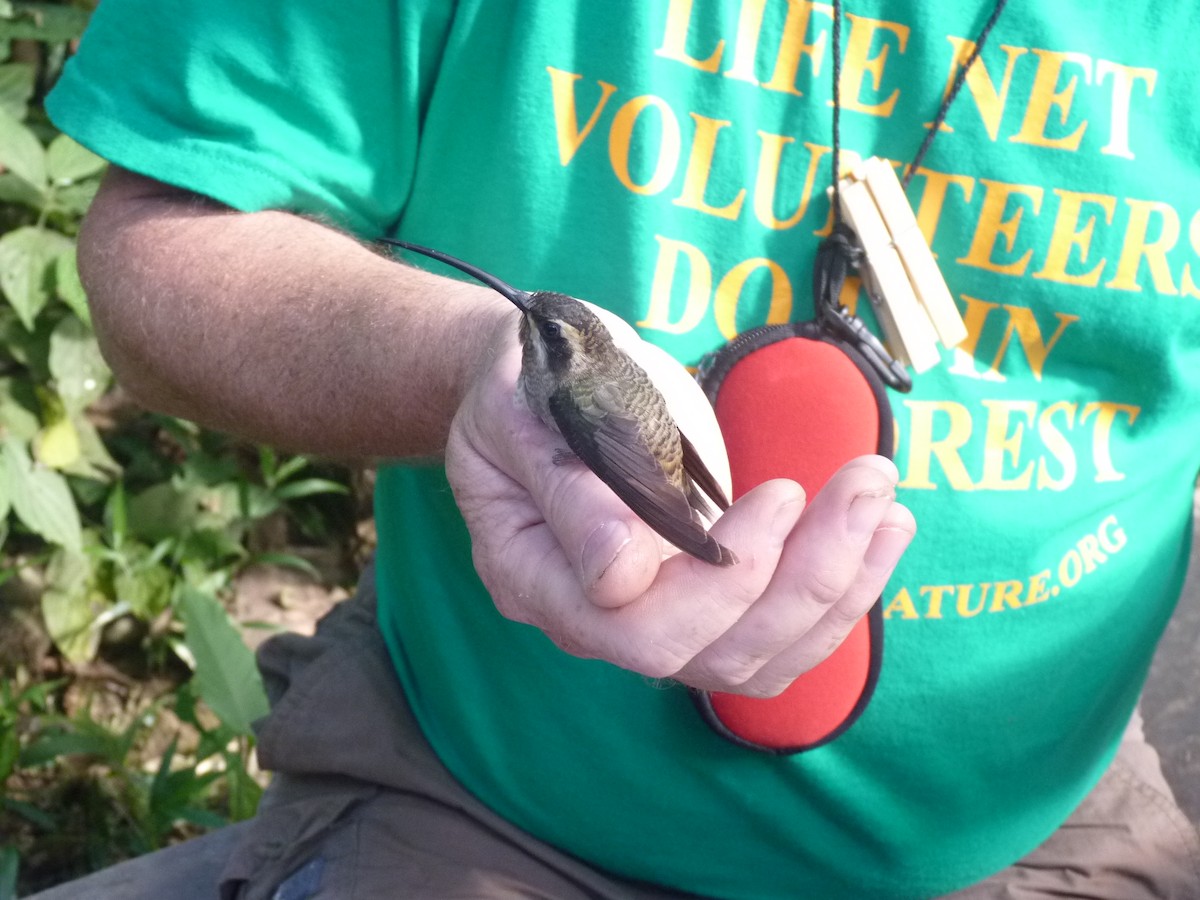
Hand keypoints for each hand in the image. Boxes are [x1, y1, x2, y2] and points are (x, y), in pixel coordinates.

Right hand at [445, 312, 914, 696]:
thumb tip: (624, 570)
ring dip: (835, 589)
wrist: (527, 386)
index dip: (719, 579)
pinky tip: (881, 533)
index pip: (632, 624)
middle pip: (705, 654)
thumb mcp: (525, 412)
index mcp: (533, 576)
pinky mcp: (696, 603)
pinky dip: (839, 595)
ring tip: (884, 504)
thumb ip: (568, 487)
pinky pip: (772, 637)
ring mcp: (646, 616)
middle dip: (802, 580)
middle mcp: (589, 620)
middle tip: (864, 484)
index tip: (780, 493)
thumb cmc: (519, 387)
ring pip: (751, 657)